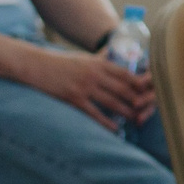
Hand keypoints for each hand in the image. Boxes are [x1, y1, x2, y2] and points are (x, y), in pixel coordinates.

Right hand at [21, 43, 153, 126]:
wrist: (36, 66)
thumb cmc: (59, 62)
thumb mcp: (82, 58)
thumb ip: (99, 59)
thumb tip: (112, 54)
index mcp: (98, 64)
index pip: (126, 74)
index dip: (139, 85)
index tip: (148, 93)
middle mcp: (94, 75)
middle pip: (123, 89)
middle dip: (137, 100)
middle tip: (147, 110)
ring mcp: (84, 87)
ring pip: (112, 102)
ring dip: (126, 112)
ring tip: (136, 120)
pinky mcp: (74, 99)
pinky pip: (94, 113)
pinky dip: (106, 122)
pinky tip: (115, 129)